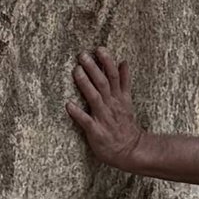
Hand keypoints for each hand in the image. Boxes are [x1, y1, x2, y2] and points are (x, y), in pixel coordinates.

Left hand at [68, 47, 146, 173]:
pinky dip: (78, 113)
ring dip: (85, 84)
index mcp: (119, 97)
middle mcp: (112, 105)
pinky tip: (68, 105)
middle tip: (83, 55)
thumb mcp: (128, 101)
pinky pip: (86, 121)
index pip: (114, 75)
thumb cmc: (126, 125)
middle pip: (103, 83)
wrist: (130, 150)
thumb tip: (123, 62)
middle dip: (94, 68)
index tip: (99, 49)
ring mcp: (104, 118)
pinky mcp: (96, 131)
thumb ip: (125, 81)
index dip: (107, 61)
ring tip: (76, 70)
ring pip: (95, 97)